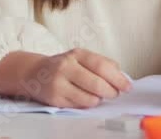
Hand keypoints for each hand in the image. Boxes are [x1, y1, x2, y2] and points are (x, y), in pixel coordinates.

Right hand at [0, 48, 130, 108]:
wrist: (33, 73)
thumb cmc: (64, 65)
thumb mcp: (81, 57)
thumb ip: (101, 63)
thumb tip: (121, 75)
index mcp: (77, 54)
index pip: (102, 65)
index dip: (118, 78)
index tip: (127, 86)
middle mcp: (66, 67)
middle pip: (96, 83)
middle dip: (111, 91)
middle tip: (116, 94)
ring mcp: (58, 83)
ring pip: (88, 98)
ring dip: (99, 99)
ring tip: (100, 96)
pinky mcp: (54, 99)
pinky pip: (78, 106)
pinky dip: (87, 104)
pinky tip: (87, 99)